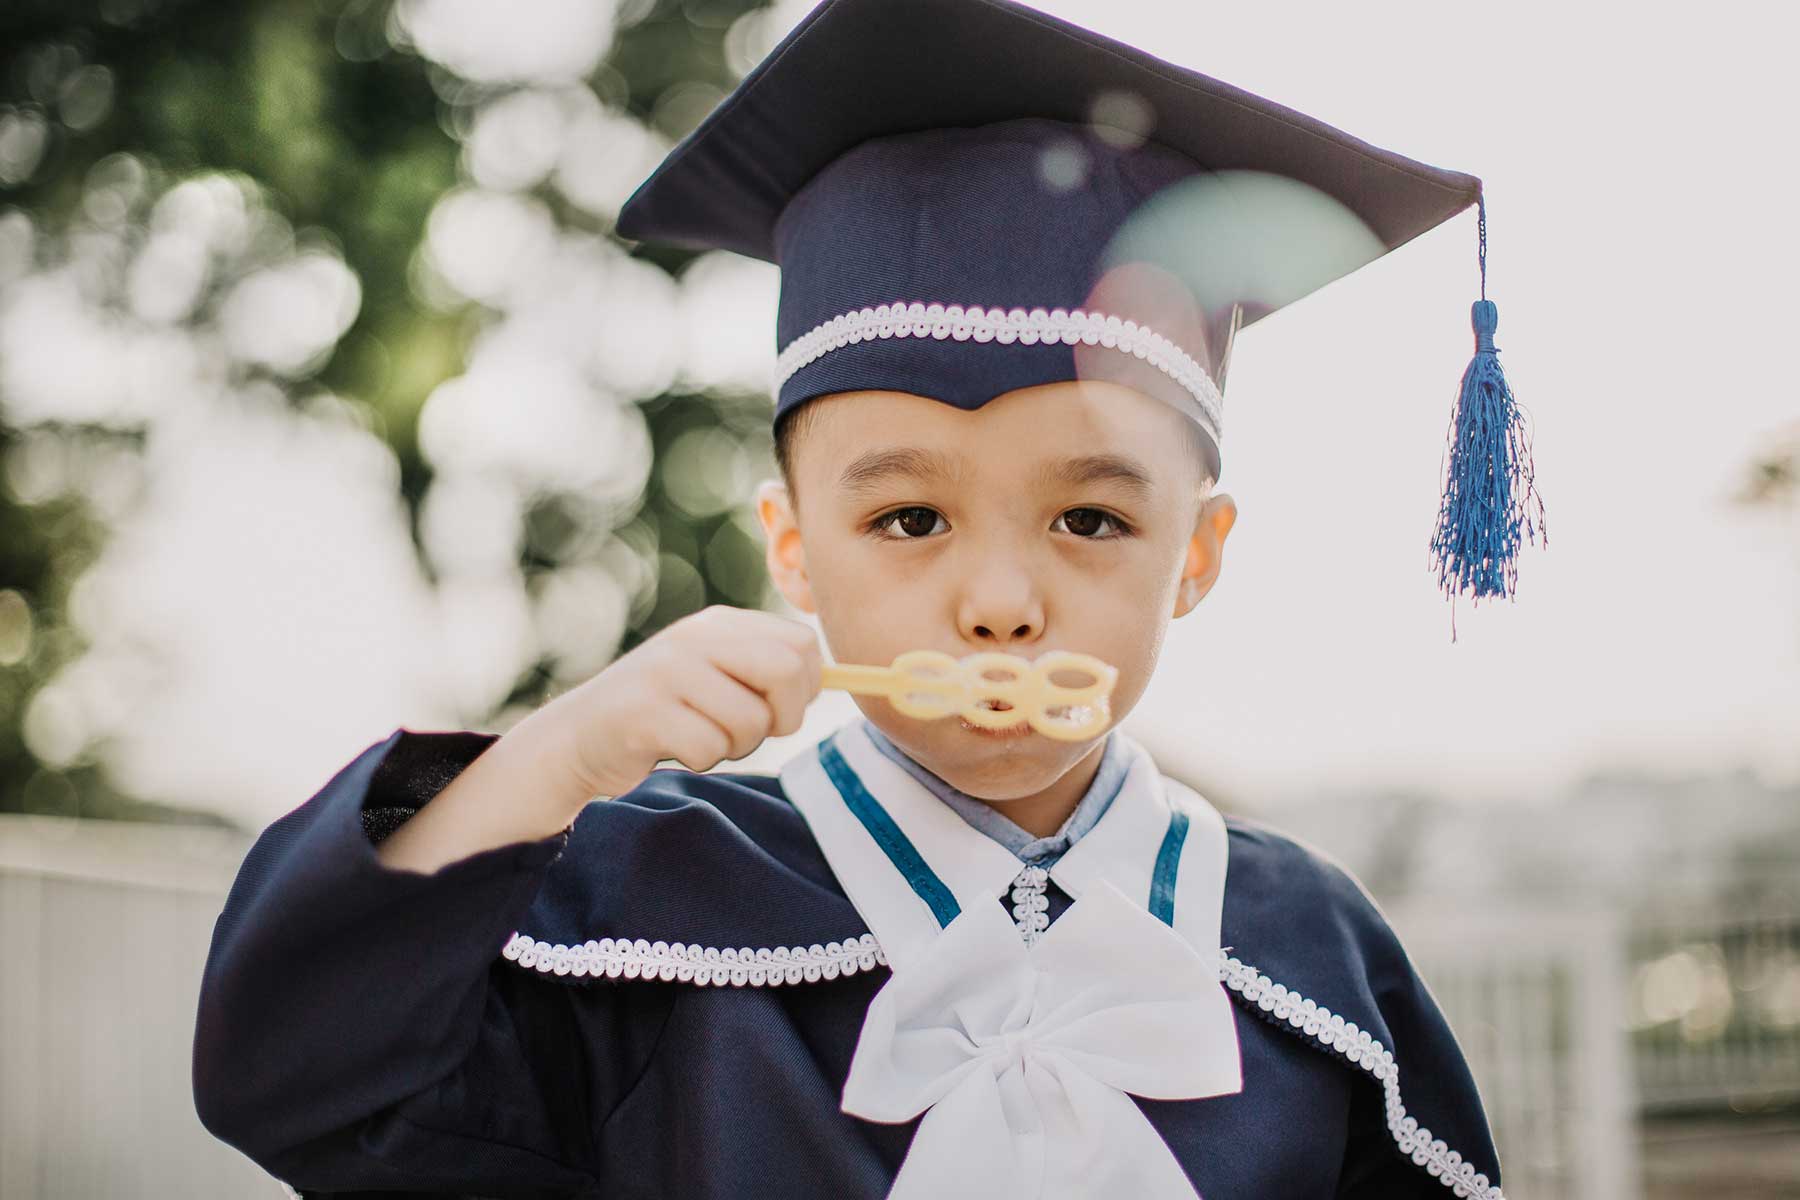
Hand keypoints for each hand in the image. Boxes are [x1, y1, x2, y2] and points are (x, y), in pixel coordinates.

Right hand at [542, 605, 824, 800]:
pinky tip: (671, 748)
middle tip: (751, 731)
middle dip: (782, 716)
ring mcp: (667, 671)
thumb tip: (840, 680)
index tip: (778, 708)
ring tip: (699, 737)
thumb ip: (766, 671)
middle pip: (787, 670)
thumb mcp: (716, 678)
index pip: (801, 644)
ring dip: (734, 745)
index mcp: (720, 625)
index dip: (805, 687)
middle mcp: (695, 638)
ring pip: (750, 720)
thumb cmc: (665, 716)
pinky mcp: (644, 711)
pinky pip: (708, 747)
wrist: (579, 739)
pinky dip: (699, 760)